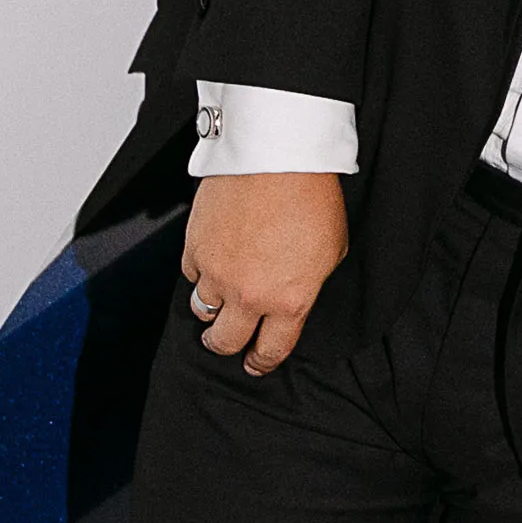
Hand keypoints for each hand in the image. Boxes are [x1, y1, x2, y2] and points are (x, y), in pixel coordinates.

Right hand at [181, 167, 347, 375]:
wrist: (278, 157)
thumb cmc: (311, 198)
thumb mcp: (332, 253)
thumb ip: (309, 284)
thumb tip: (293, 296)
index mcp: (289, 301)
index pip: (271, 350)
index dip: (261, 363)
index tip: (255, 365)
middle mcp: (249, 294)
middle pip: (225, 341)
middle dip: (225, 346)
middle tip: (224, 342)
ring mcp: (218, 272)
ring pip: (202, 309)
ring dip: (210, 310)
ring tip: (216, 304)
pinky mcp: (195, 247)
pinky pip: (190, 274)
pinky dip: (199, 273)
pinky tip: (210, 265)